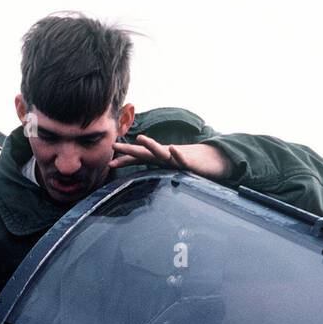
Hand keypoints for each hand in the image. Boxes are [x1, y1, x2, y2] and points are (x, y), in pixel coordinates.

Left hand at [109, 135, 231, 181]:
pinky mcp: (190, 162)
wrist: (212, 161)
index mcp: (159, 159)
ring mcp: (177, 158)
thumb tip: (142, 186)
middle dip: (129, 149)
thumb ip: (156, 175)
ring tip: (140, 137)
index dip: (125, 160)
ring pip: (162, 151)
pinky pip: (183, 159)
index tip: (110, 163)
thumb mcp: (169, 172)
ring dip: (151, 144)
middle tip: (114, 145)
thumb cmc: (189, 166)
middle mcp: (165, 156)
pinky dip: (178, 154)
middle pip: (145, 152)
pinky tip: (174, 149)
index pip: (139, 159)